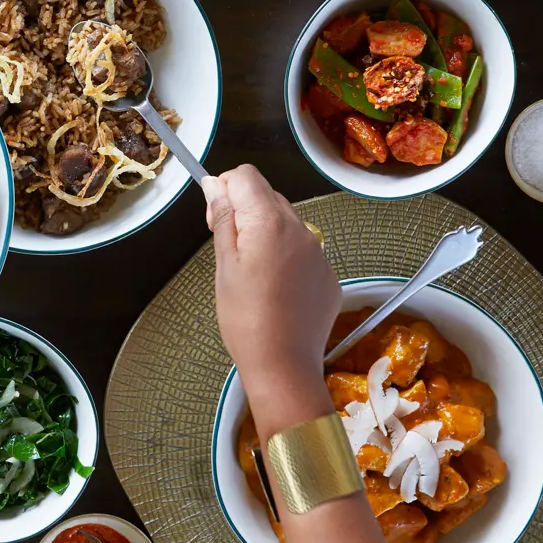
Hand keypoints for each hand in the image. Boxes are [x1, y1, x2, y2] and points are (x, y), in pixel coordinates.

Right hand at [203, 165, 339, 426]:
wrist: (284, 366)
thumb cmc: (246, 320)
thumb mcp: (224, 265)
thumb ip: (222, 218)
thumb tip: (215, 185)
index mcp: (270, 222)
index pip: (246, 176)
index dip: (224, 188)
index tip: (214, 216)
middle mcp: (301, 229)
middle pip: (268, 196)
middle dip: (244, 210)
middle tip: (228, 248)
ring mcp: (320, 252)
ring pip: (286, 224)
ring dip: (266, 234)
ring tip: (252, 274)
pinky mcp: (328, 275)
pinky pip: (304, 251)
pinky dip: (286, 258)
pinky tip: (274, 289)